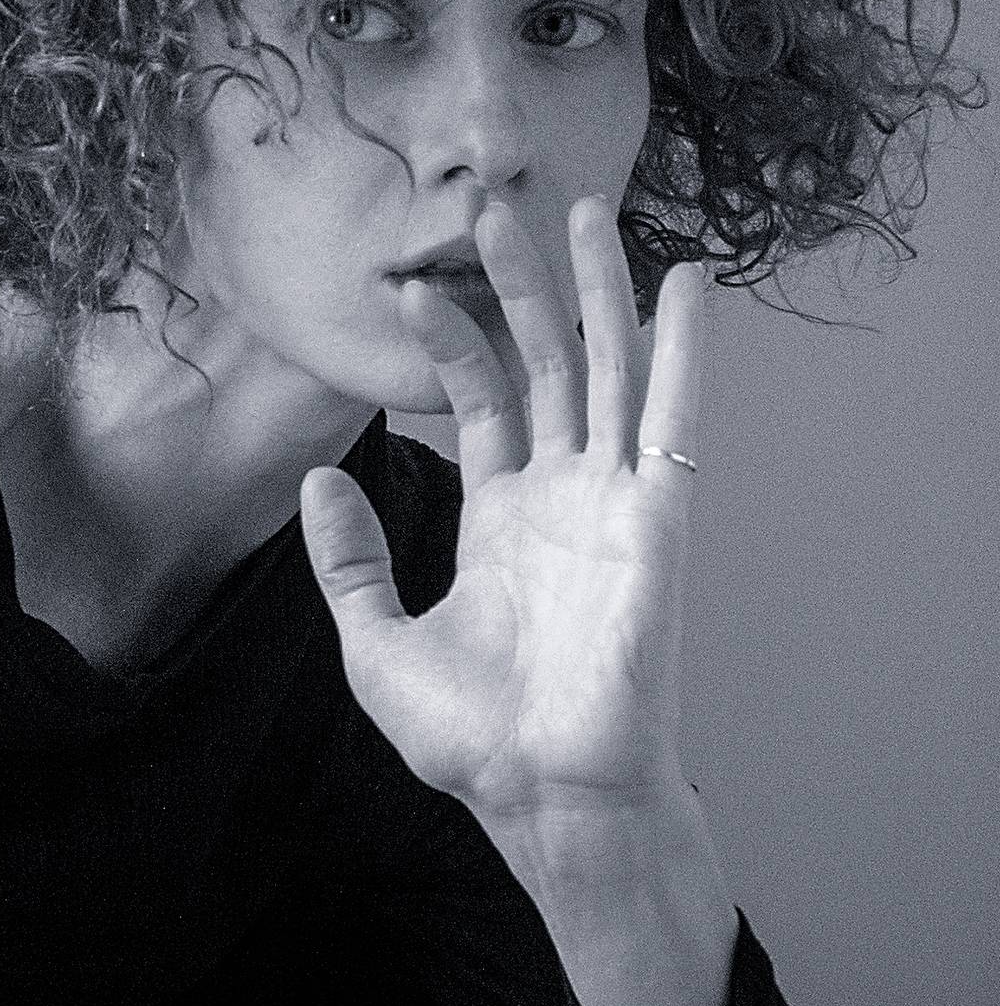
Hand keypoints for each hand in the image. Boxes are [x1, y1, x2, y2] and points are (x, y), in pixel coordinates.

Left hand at [299, 195, 705, 826]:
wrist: (546, 795)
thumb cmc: (475, 736)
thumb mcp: (377, 642)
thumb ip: (350, 560)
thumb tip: (320, 480)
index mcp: (502, 516)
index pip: (481, 398)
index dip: (452, 340)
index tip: (409, 289)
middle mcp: (561, 494)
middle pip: (544, 363)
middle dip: (521, 287)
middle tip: (494, 210)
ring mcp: (611, 498)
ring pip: (607, 369)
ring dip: (599, 291)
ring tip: (586, 211)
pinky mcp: (659, 516)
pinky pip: (674, 417)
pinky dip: (684, 349)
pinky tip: (684, 283)